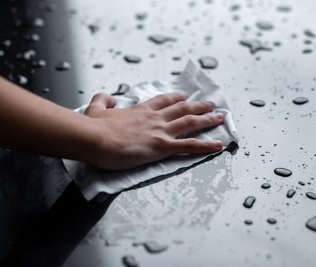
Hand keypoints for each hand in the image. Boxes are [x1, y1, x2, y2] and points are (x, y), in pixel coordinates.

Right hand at [84, 93, 223, 169]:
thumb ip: (103, 99)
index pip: (163, 101)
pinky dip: (206, 146)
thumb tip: (108, 96)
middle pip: (183, 108)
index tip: (185, 96)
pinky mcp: (162, 146)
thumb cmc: (94, 128)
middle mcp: (155, 118)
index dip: (176, 97)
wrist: (94, 138)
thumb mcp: (95, 108)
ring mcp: (160, 131)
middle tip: (211, 104)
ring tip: (220, 117)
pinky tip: (218, 146)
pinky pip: (190, 145)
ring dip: (207, 119)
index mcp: (141, 110)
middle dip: (199, 105)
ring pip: (190, 122)